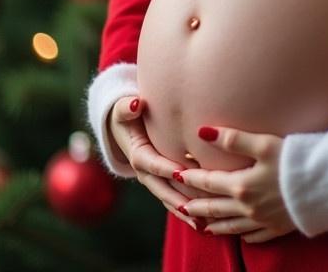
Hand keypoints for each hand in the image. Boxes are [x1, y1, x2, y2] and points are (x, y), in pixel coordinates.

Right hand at [107, 96, 206, 232]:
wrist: (125, 130)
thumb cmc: (128, 116)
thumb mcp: (123, 110)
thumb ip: (127, 108)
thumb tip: (135, 104)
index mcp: (138, 155)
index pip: (153, 163)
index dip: (166, 168)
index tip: (182, 172)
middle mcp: (145, 173)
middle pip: (162, 188)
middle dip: (179, 198)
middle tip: (197, 206)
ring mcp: (154, 182)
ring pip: (170, 199)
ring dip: (185, 211)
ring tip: (203, 222)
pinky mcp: (162, 185)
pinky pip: (174, 201)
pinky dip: (187, 212)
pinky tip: (203, 223)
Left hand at [176, 126, 296, 242]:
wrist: (326, 184)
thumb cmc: (295, 159)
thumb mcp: (263, 144)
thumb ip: (233, 139)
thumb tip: (202, 132)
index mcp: (242, 185)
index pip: (209, 182)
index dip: (192, 177)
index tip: (177, 174)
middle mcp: (248, 207)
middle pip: (215, 208)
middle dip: (197, 207)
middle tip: (181, 206)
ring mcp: (263, 220)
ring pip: (231, 226)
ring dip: (215, 225)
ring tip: (203, 226)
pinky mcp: (279, 227)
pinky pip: (255, 236)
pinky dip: (243, 236)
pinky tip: (240, 235)